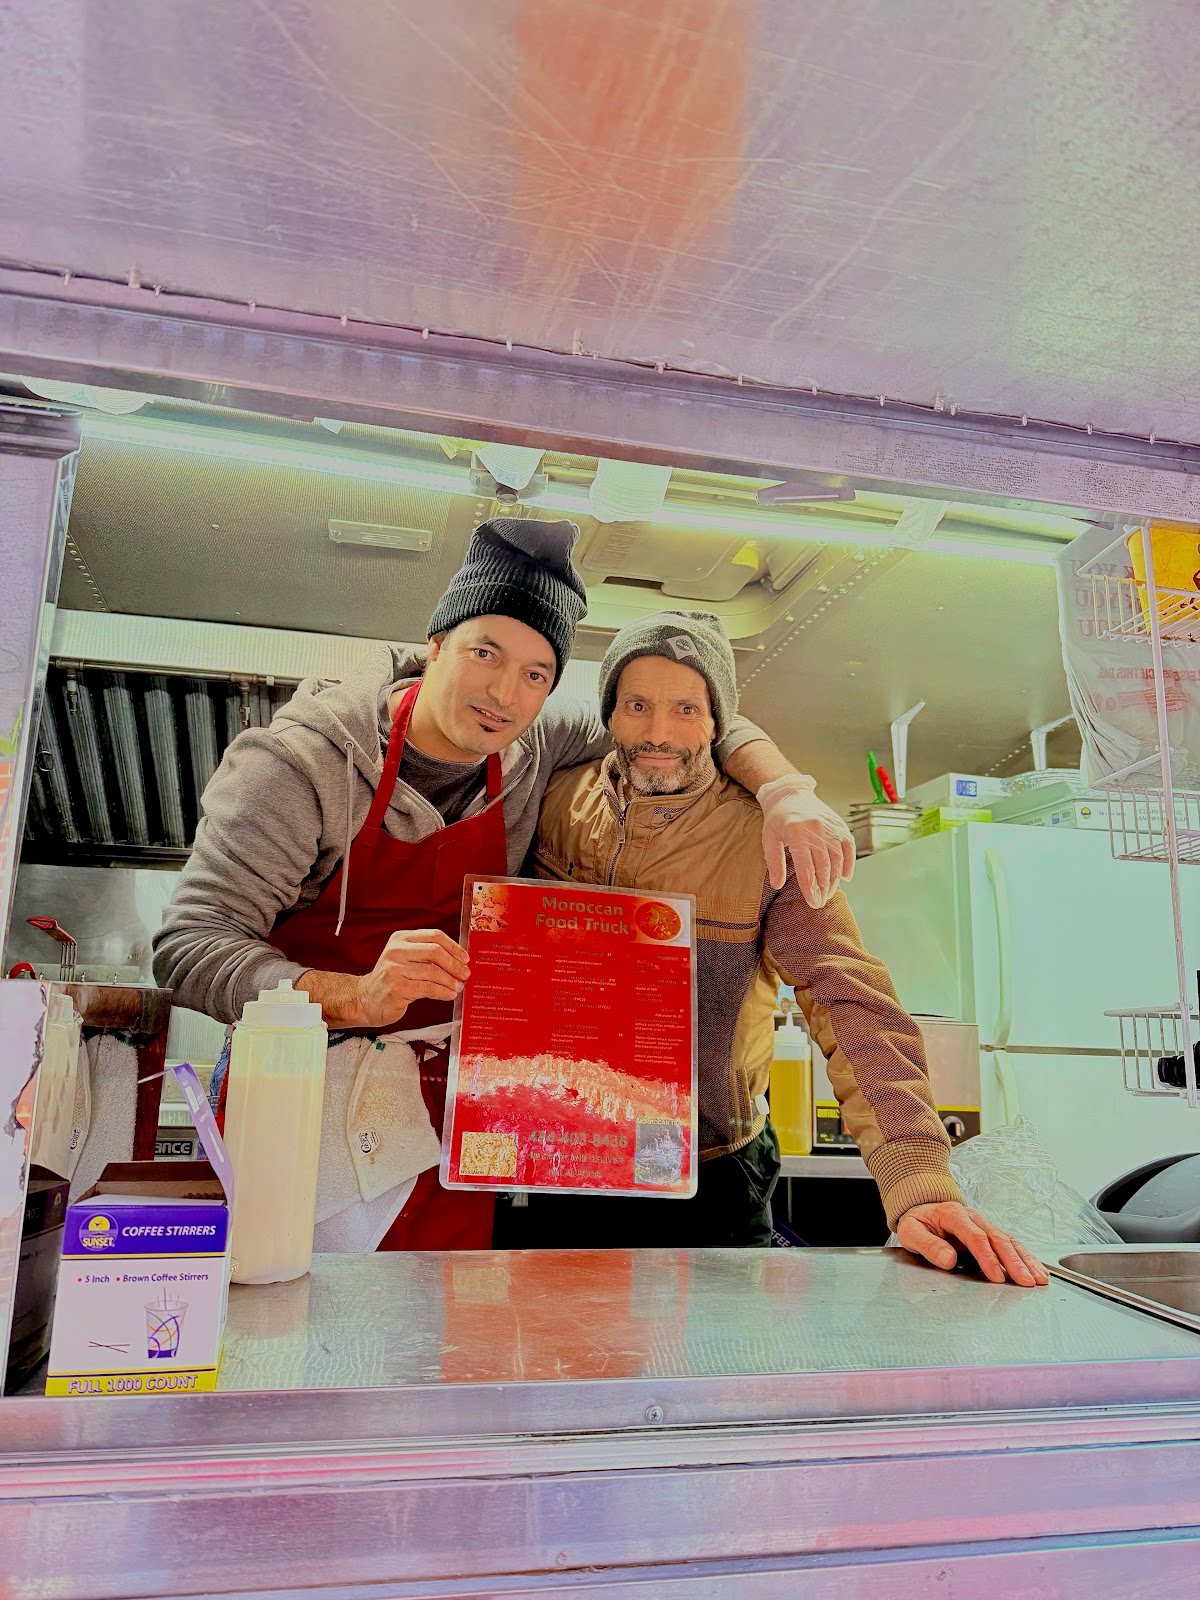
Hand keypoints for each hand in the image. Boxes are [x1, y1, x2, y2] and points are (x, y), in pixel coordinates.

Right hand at [351, 928, 470, 1028]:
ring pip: (433, 971)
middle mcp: (396, 950)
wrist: (365, 999)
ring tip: (458, 987)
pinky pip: (428, 988)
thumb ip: (426, 955)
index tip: (465, 958)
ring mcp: (395, 969)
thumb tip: (459, 961)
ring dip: (450, 981)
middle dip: (455, 964)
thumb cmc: (391, 980)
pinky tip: (449, 995)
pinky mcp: (397, 988)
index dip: (454, 947)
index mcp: (401, 938)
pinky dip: (443, 992)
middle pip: (435, 951)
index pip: (434, 936)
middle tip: (465, 975)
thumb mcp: (405, 959)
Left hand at [758, 774, 855, 907]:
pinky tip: (845, 877)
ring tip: (829, 893)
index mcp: (796, 834)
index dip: (810, 889)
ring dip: (835, 880)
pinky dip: (848, 863)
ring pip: (837, 859)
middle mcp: (816, 830)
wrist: (791, 793)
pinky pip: (848, 847)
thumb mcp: (769, 839)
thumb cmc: (777, 819)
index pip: (806, 869)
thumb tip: (777, 885)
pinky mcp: (840, 825)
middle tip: (821, 902)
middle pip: (824, 867)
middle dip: (823, 888)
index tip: (813, 903)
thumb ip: (774, 862)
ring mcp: (830, 827)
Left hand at [896, 1201, 1048, 1286]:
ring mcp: (984, 1223)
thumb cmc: (917, 1222)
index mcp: (953, 1215)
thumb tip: (949, 1259)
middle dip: (1014, 1262)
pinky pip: (1011, 1243)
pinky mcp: (990, 1232)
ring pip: (1009, 1241)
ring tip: (1039, 1279)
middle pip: (998, 1239)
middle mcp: (973, 1217)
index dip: (988, 1258)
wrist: (921, 1206)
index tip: (997, 1277)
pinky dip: (1026, 1257)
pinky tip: (1037, 1269)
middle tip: (1026, 1282)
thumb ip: (929, 1246)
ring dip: (1025, 1260)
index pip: (975, 1237)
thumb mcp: (911, 1232)